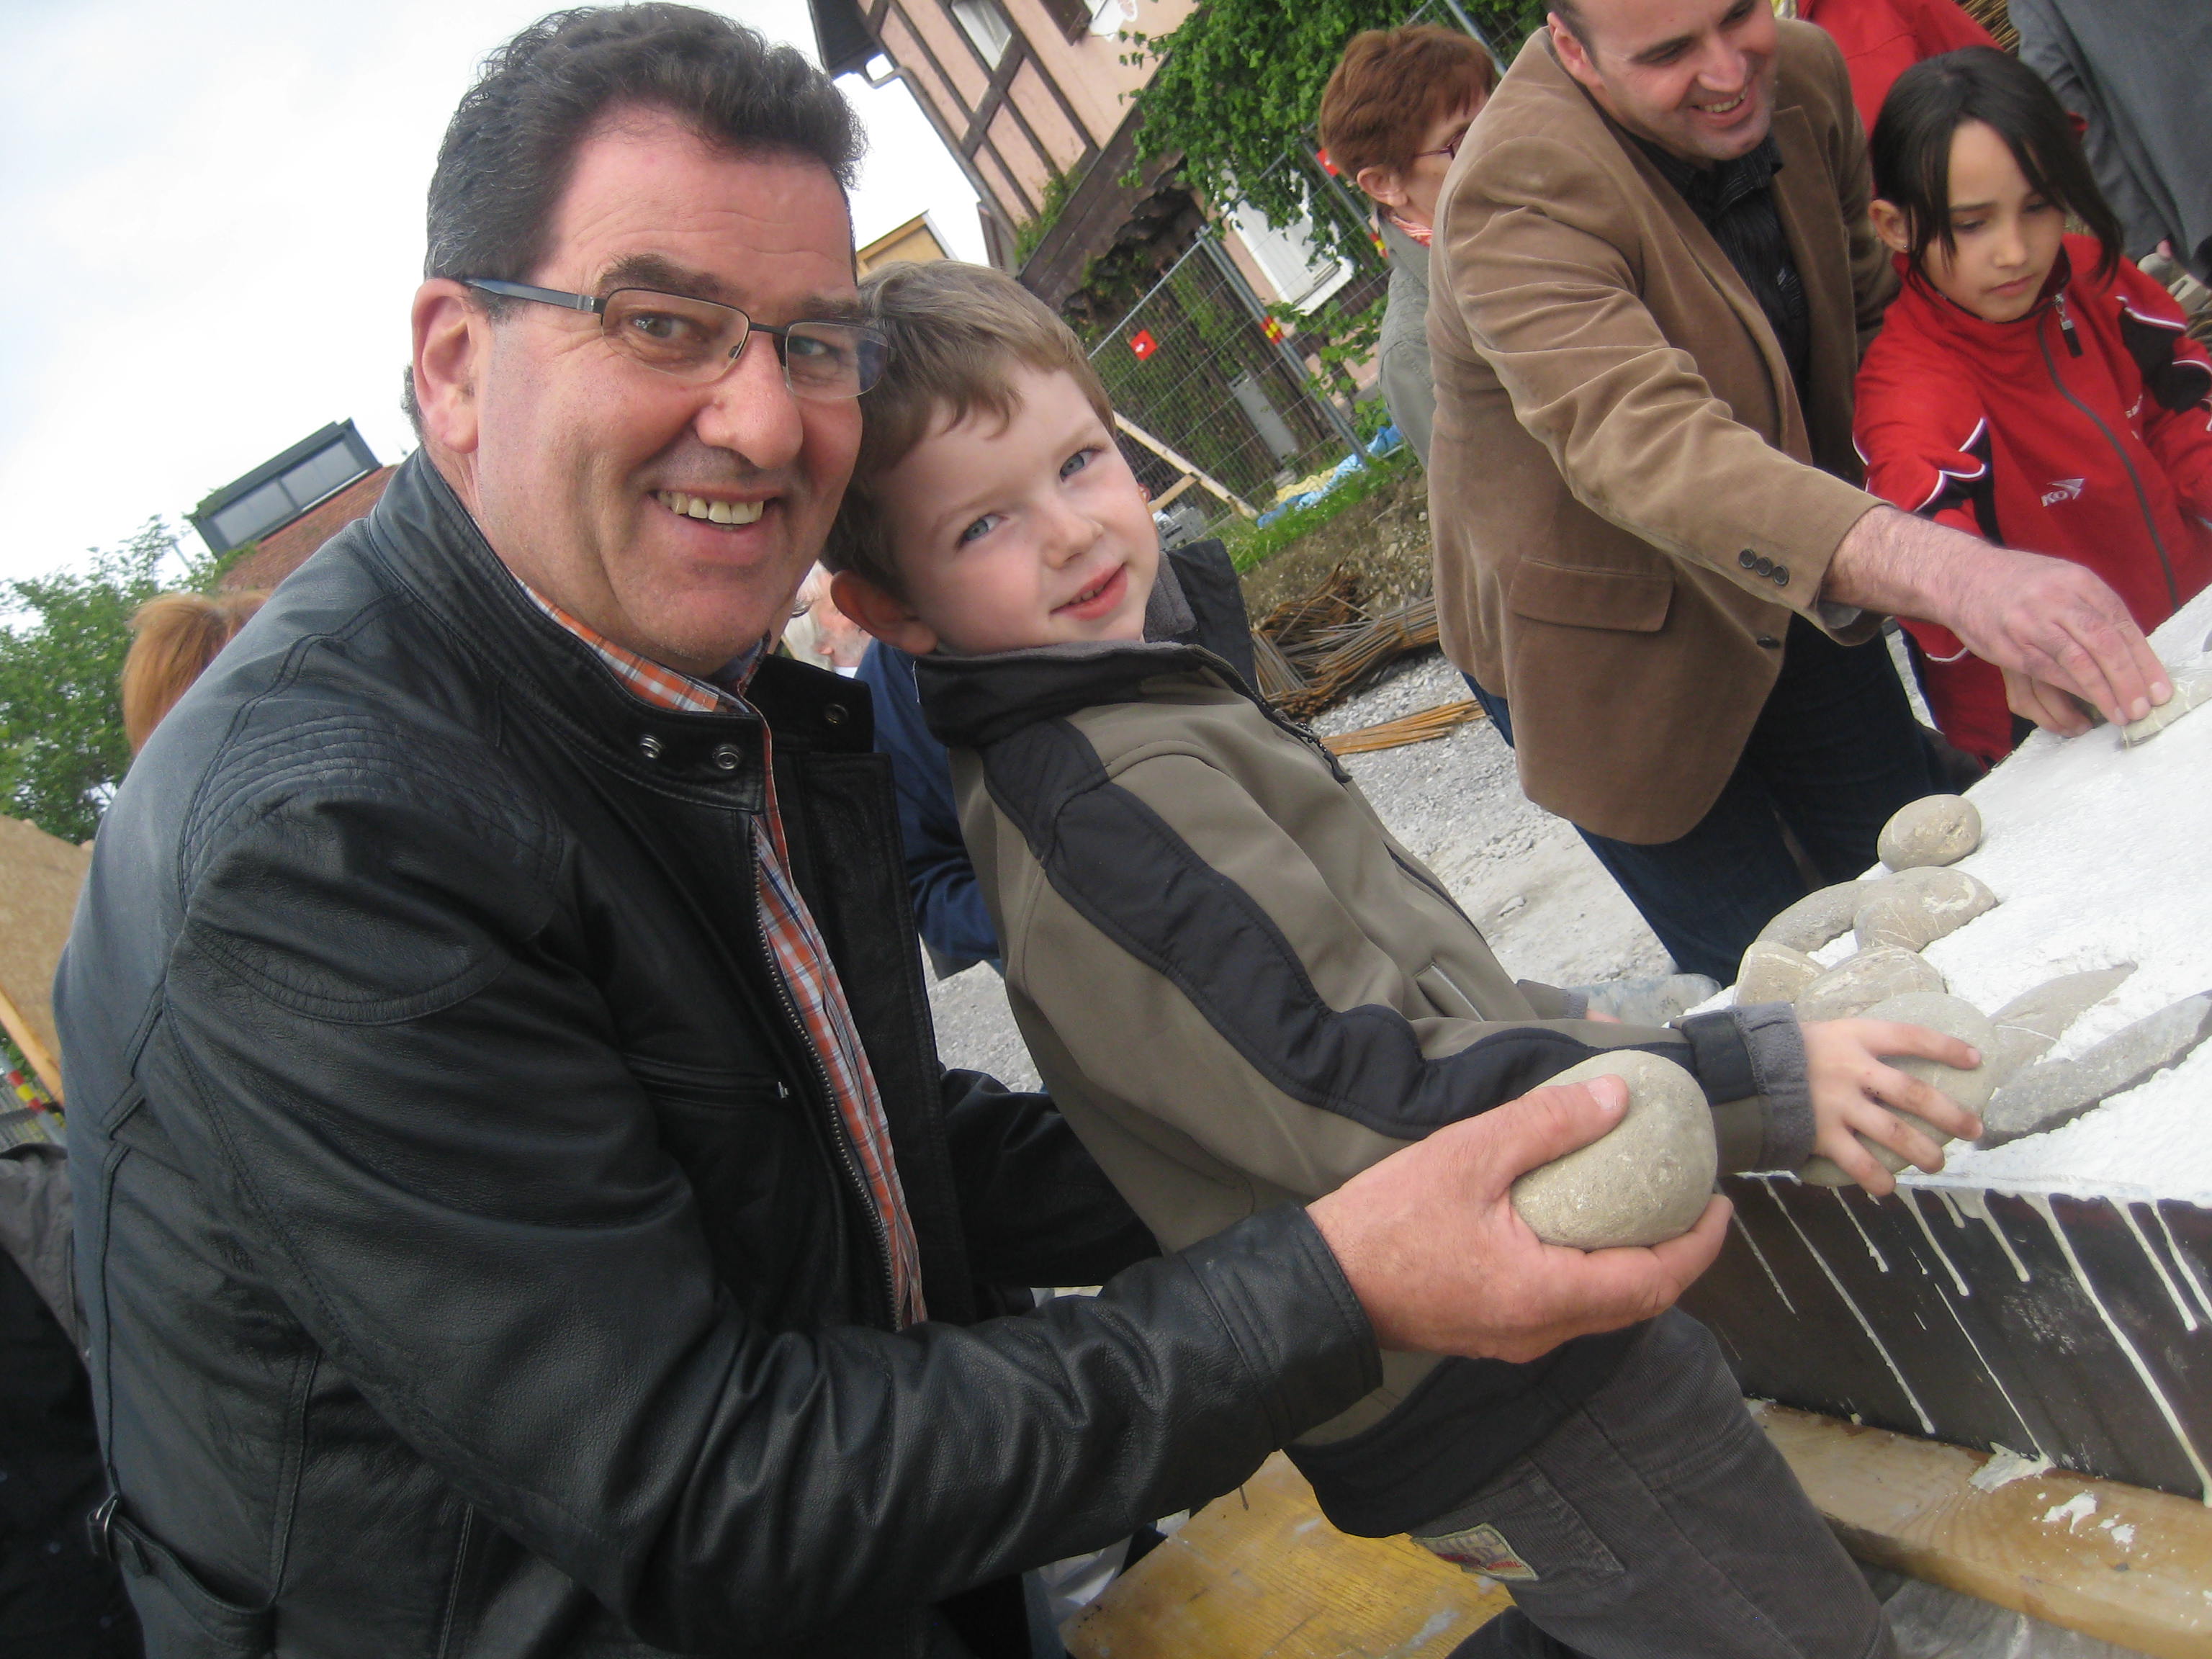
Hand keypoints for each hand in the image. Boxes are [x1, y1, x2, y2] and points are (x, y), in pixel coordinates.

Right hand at [1307, 1078, 1728, 1361]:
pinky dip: (1594, 1272)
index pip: (1654, 1282)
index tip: (1721, 1202)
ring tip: (1644, 1210)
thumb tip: (1617, 1098)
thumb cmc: (1388, 1222)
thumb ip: (1546, 1125)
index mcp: (1548, 1295)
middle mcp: (1543, 1331)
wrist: (1321, 1286)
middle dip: (1676, 1256)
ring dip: (1636, 1266)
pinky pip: (1568, 1307)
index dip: (1698, 1245)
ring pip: (1603, 1309)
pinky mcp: (1492, 1331)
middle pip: (1638, 1304)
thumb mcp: (1469, 1155)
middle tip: (1690, 1203)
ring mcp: (1517, 1338)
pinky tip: (1581, 1230)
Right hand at [1801, 1019, 1984, 1194]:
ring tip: (1938, 1163)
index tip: (1977, 1060)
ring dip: (1923, 1151)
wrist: (1735, 1071)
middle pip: (1913, 1093)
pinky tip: (1888, 1188)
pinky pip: (1857, 1161)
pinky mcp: (1820, 1133)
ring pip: (1894, 1132)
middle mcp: (1851, 1069)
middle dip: (1950, 1113)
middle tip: (1974, 1129)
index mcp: (1853, 1036)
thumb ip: (1854, 1045)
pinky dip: (1876, 1179)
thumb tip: (1891, 1053)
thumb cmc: (1783, 1050)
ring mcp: (1836, 1103)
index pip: (1911, 1037)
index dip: (1947, 1047)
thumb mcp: (1821, 1032)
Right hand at [1827, 508, 2169, 725]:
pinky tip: (2083, 707)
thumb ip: (2093, 609)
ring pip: (2076, 662)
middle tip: (2141, 707)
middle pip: (2103, 643)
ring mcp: (2030, 623)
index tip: (2156, 687)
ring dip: (2101, 692)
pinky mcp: (2008, 647)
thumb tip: (2128, 648)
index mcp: (2079, 581)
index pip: (2121, 624)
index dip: (2142, 659)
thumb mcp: (2064, 580)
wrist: (1963, 578)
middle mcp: (2057, 599)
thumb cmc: (2018, 583)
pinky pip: (2045, 675)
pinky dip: (2068, 693)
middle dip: (2126, 680)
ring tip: (2119, 714)